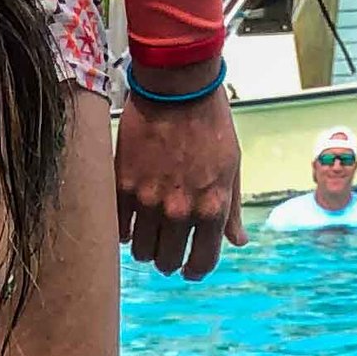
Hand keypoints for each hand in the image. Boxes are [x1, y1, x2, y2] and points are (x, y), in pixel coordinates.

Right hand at [115, 81, 245, 279]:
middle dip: (168, 258)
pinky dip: (126, 230)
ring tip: (149, 228)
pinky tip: (133, 218)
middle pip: (166, 262)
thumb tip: (237, 242)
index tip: (188, 268)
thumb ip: (231, 209)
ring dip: (146, 245)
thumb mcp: (231, 165)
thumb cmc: (209, 122)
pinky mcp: (123, 188)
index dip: (195, 270)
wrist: (176, 86)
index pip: (202, 262)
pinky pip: (120, 230)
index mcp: (211, 207)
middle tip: (166, 245)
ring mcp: (149, 202)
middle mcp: (179, 211)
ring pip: (141, 252)